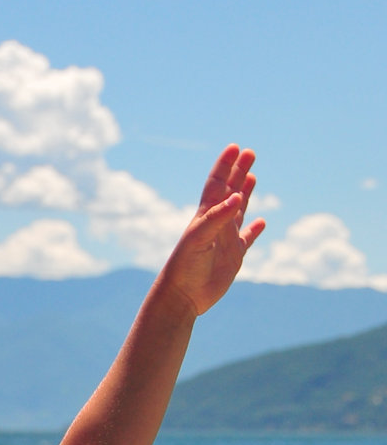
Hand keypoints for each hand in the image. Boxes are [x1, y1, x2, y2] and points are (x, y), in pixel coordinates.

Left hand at [162, 144, 266, 314]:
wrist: (182, 297)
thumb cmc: (184, 268)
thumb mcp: (199, 239)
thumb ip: (217, 218)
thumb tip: (238, 196)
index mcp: (205, 216)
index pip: (217, 184)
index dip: (225, 165)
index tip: (235, 147)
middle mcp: (216, 224)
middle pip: (230, 191)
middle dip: (238, 171)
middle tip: (250, 152)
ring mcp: (225, 239)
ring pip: (239, 210)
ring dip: (246, 193)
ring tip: (252, 176)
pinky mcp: (233, 256)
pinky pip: (247, 239)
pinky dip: (255, 230)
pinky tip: (262, 222)